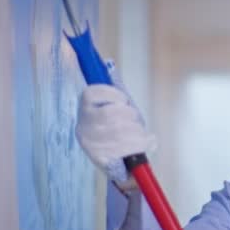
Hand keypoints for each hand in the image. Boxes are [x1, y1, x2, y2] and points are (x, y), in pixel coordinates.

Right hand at [75, 70, 155, 188]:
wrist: (121, 165)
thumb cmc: (120, 129)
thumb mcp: (115, 107)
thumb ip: (115, 91)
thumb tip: (110, 64)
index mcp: (84, 108)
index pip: (93, 93)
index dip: (115, 95)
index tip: (123, 102)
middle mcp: (83, 126)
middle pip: (112, 113)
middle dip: (131, 116)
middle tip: (135, 122)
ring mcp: (91, 143)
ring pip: (121, 130)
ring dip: (138, 131)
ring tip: (141, 135)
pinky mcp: (101, 159)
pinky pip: (126, 147)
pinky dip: (143, 142)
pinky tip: (147, 142)